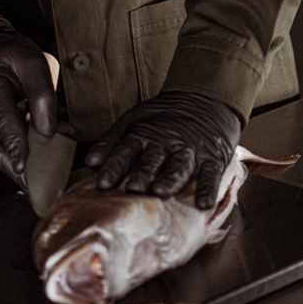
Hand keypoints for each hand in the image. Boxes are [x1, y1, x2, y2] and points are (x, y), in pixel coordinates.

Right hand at [0, 17, 56, 186]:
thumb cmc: (9, 54)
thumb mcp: (32, 61)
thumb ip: (42, 95)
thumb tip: (48, 132)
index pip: (4, 119)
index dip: (16, 145)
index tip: (25, 168)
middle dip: (25, 165)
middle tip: (48, 183)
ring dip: (22, 164)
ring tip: (47, 172)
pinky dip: (15, 157)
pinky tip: (34, 161)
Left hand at [84, 89, 241, 208]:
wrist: (203, 99)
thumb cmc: (163, 117)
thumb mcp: (133, 120)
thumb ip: (111, 142)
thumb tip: (90, 163)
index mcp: (144, 134)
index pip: (126, 151)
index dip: (114, 167)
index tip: (102, 184)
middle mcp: (166, 142)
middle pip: (152, 160)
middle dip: (142, 174)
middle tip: (132, 189)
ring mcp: (190, 149)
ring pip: (179, 166)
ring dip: (169, 179)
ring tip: (160, 191)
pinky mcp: (212, 157)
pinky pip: (211, 174)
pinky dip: (208, 189)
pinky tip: (204, 204)